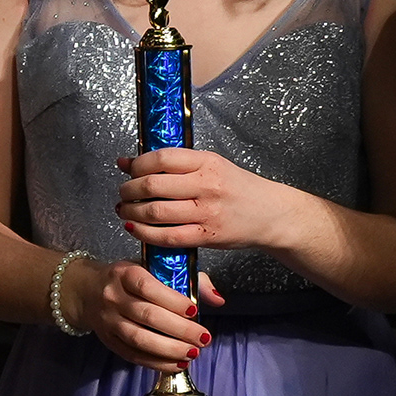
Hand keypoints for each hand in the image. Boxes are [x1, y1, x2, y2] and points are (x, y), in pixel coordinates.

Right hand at [87, 256, 221, 371]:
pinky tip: (176, 364)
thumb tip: (217, 299)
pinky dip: (156, 363)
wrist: (87, 291)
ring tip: (192, 353)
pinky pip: (133, 355)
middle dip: (179, 330)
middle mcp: (113, 297)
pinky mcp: (108, 340)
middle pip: (147, 316)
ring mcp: (108, 321)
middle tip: (202, 338)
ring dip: (169, 349)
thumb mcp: (153, 268)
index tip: (194, 311)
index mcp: (125, 273)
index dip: (172, 300)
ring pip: (139, 339)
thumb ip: (188, 280)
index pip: (148, 286)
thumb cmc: (128, 279)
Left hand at [116, 147, 289, 258]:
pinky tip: (137, 229)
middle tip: (124, 193)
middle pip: (152, 186)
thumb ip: (175, 164)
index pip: (161, 158)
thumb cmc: (239, 188)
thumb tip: (128, 162)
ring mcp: (206, 212)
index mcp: (207, 162)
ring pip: (155, 212)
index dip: (136, 165)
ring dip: (131, 213)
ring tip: (125, 211)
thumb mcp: (213, 165)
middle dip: (128, 190)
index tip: (128, 169)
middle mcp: (206, 185)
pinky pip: (167, 237)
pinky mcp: (207, 236)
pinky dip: (145, 234)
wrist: (271, 214)